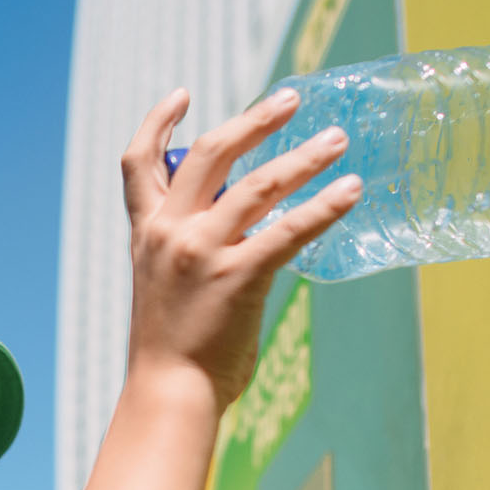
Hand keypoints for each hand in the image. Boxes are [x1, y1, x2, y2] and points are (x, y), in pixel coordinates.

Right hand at [120, 88, 359, 405]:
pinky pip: (289, 230)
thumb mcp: (164, 286)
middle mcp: (170, 233)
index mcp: (146, 234)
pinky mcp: (238, 277)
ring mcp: (202, 252)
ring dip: (303, 157)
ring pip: (258, 185)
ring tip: (337, 140)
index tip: (183, 95)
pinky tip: (351, 191)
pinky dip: (324, 206)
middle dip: (253, 121)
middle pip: (210, 154)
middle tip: (291, 100)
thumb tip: (239, 229)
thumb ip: (191, 249)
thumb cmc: (172, 350)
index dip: (159, 122)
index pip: (138, 163)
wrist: (168, 394)